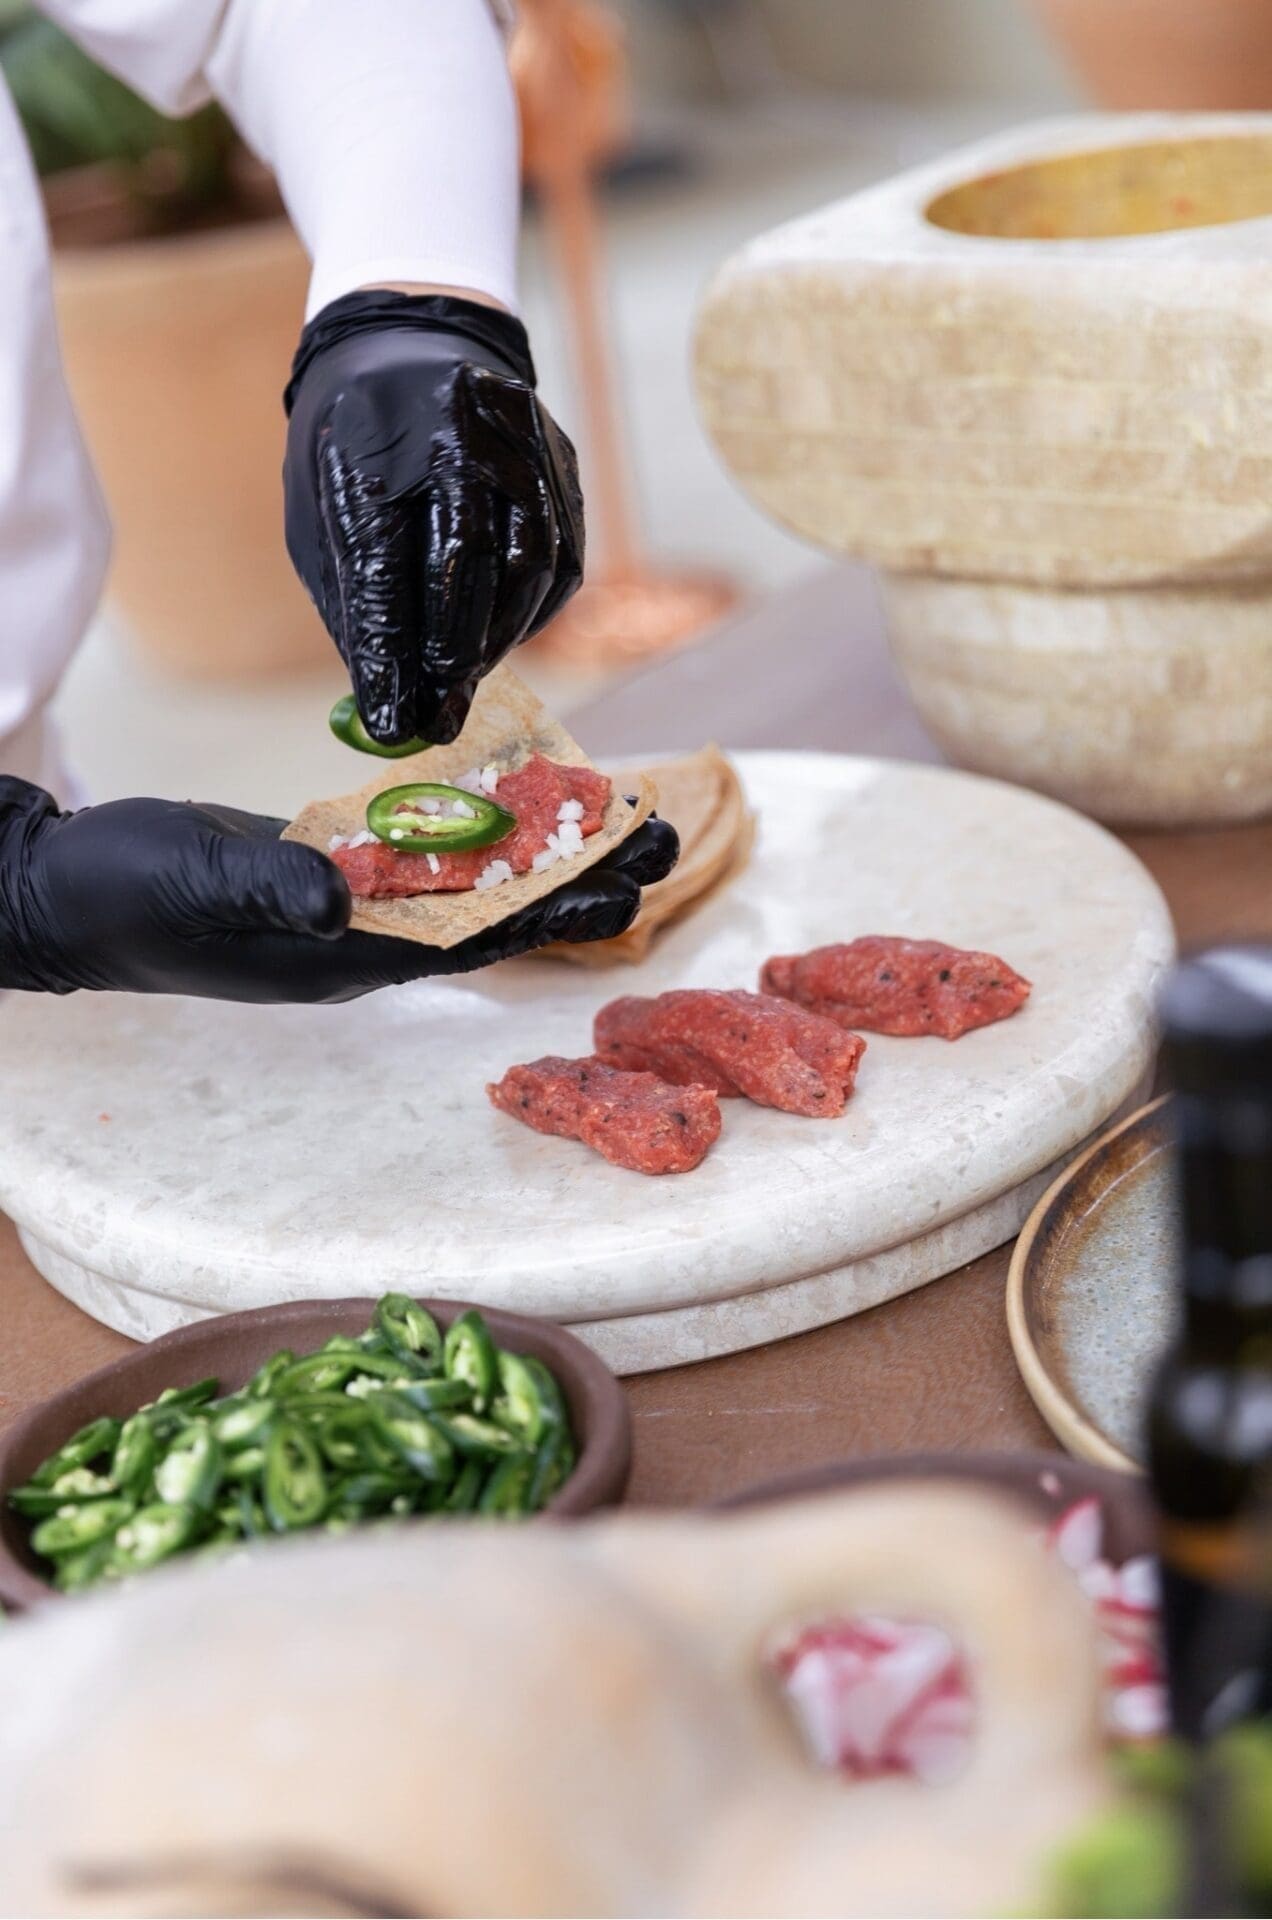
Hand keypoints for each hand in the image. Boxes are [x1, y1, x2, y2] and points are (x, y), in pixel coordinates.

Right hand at [0, 780, 676, 1003]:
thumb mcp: (199, 883)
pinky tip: (522, 791)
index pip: (475, 941)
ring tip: (618, 808)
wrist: (71, 888)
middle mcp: (366, 939)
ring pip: (468, 876)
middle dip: (577, 879)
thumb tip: (347, 899)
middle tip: (661, 838)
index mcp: (347, 959)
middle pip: (494, 910)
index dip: (553, 915)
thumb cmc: (128, 895)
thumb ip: (272, 890)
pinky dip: (476, 820)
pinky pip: (424, 847)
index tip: (628, 886)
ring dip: (543, 845)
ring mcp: (351, 904)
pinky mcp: (334, 864)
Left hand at [283, 290, 583, 748]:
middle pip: (466, 557)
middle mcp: (453, 427)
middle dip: (452, 653)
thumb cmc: (354, 445)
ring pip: (528, 559)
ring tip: (465, 681)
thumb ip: (352, 602)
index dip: (389, 650)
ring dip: (499, 638)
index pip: (381, 559)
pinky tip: (501, 637)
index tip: (392, 720)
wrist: (413, 340)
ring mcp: (518, 438)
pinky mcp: (560, 459)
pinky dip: (531, 611)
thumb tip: (385, 702)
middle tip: (438, 714)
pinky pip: (561, 555)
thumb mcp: (323, 512)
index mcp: (369, 437)